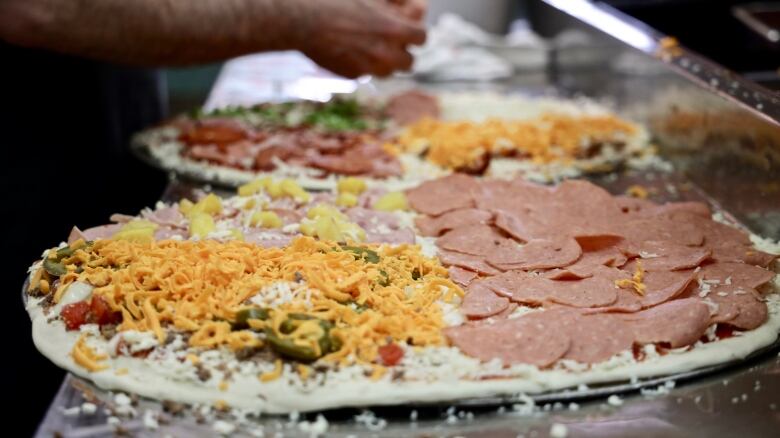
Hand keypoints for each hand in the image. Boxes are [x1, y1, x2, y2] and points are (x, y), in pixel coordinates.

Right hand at [287, 0, 425, 77]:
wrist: (302, 20)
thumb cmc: (337, 0)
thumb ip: (396, 2)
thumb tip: (417, 8)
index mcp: (395, 30)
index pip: (422, 37)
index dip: (415, 31)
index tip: (407, 27)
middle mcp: (386, 54)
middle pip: (409, 62)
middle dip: (403, 51)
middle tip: (392, 41)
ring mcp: (370, 68)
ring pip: (388, 71)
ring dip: (385, 61)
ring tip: (371, 46)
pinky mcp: (353, 75)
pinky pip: (367, 73)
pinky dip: (364, 64)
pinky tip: (350, 49)